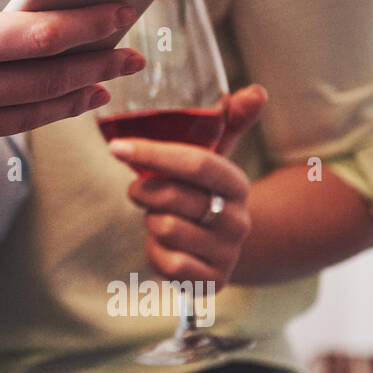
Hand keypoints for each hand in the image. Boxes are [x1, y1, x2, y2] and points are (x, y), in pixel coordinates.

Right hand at [0, 0, 146, 167]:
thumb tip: (16, 33)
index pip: (41, 36)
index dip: (90, 25)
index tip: (123, 12)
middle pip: (50, 79)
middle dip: (98, 64)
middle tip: (131, 55)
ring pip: (32, 114)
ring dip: (74, 97)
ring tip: (103, 85)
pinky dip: (27, 116)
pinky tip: (45, 104)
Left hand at [107, 85, 267, 286]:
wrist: (221, 246)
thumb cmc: (204, 192)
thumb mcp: (214, 156)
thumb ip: (229, 121)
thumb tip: (256, 90)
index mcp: (236, 184)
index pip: (196, 163)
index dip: (153, 153)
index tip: (117, 147)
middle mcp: (238, 221)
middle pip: (171, 197)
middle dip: (143, 190)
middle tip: (139, 189)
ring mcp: (227, 254)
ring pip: (164, 229)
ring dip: (150, 222)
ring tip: (162, 218)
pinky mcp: (211, 282)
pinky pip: (166, 263)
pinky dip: (156, 253)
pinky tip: (166, 246)